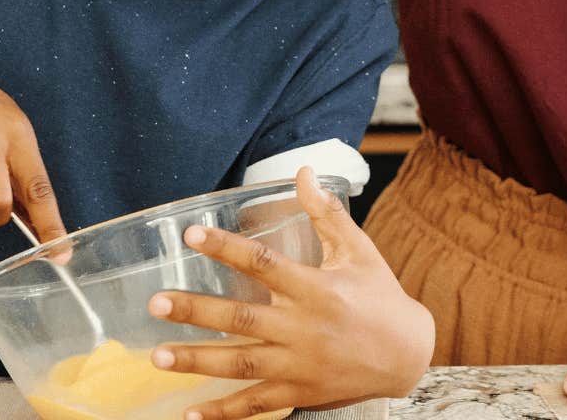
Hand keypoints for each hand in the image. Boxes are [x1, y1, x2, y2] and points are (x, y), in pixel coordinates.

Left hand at [145, 168, 433, 418]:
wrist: (410, 356)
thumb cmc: (381, 297)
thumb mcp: (359, 251)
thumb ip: (326, 214)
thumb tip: (304, 171)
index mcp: (316, 288)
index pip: (264, 263)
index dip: (226, 247)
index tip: (191, 234)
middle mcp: (304, 328)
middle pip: (242, 319)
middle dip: (196, 311)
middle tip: (156, 302)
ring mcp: (300, 365)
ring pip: (242, 365)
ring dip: (197, 361)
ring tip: (157, 356)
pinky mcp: (300, 392)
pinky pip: (257, 405)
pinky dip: (225, 412)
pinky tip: (191, 414)